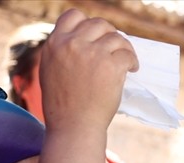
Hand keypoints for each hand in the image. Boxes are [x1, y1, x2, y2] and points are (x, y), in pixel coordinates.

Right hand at [39, 10, 138, 130]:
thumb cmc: (63, 105)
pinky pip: (127, 54)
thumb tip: (81, 39)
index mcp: (55, 43)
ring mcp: (92, 53)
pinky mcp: (110, 66)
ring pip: (116, 37)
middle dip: (110, 35)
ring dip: (125, 48)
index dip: (88, 23)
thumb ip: (62, 51)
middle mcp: (72, 44)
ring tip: (127, 61)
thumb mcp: (51, 70)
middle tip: (116, 49)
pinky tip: (132, 69)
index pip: (73, 15)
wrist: (74, 125)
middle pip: (99, 24)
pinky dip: (133, 61)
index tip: (97, 36)